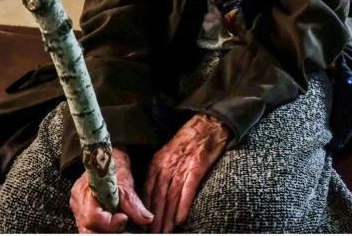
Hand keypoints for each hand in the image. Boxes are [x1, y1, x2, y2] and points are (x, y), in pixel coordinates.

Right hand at [70, 148, 152, 232]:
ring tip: (122, 226)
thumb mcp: (125, 182)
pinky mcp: (83, 214)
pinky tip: (117, 226)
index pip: (93, 217)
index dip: (110, 223)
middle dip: (108, 231)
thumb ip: (133, 203)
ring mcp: (79, 210)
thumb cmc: (113, 166)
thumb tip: (146, 219)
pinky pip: (92, 228)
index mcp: (84, 192)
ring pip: (89, 231)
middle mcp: (78, 203)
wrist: (106, 159)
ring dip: (107, 231)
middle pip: (88, 229)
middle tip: (125, 226)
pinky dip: (105, 229)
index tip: (124, 218)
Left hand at [145, 114, 230, 232]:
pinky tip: (180, 219)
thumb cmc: (189, 141)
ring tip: (166, 231)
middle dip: (155, 218)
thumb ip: (160, 173)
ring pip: (171, 196)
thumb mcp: (168, 154)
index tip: (144, 224)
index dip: (146, 209)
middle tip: (154, 233)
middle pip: (158, 196)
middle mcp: (167, 165)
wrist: (207, 125)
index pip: (148, 190)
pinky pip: (188, 190)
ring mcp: (182, 166)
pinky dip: (183, 205)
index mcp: (158, 162)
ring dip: (168, 216)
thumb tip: (153, 194)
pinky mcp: (197, 167)